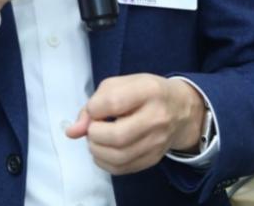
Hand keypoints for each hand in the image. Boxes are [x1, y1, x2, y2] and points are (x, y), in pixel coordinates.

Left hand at [65, 74, 206, 174]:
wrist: (181, 109)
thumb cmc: (145, 92)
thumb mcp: (120, 84)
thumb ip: (94, 103)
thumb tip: (73, 130)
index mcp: (148, 91)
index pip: (113, 102)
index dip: (94, 109)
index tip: (94, 109)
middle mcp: (157, 118)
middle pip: (117, 136)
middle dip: (94, 134)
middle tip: (92, 128)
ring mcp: (157, 142)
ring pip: (119, 157)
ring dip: (97, 150)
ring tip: (96, 139)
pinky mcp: (154, 158)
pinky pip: (122, 168)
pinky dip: (104, 162)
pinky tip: (103, 150)